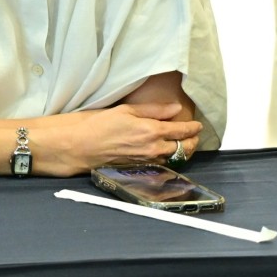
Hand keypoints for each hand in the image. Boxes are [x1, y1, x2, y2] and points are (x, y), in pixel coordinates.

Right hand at [41, 102, 201, 174]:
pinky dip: (169, 157)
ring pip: (175, 158)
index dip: (193, 127)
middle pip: (184, 148)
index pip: (182, 131)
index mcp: (152, 131)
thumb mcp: (125, 110)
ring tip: (183, 142)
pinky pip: (162, 163)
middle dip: (192, 141)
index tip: (197, 124)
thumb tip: (175, 109)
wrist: (79, 146)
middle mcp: (153, 148)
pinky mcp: (140, 168)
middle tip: (194, 134)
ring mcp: (147, 160)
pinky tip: (165, 151)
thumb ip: (153, 110)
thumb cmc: (97, 124)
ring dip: (182, 150)